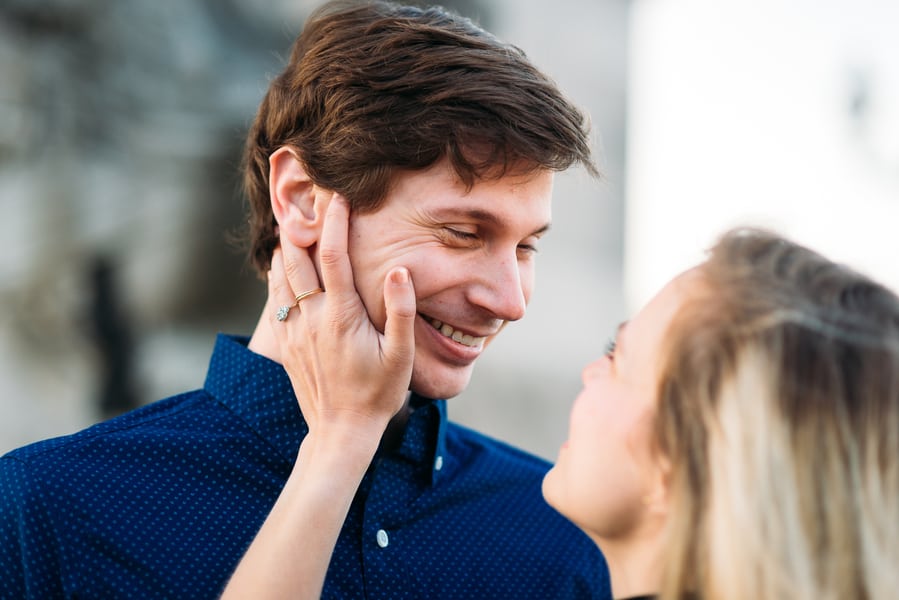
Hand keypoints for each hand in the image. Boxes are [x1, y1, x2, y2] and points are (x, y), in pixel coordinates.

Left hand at [268, 193, 415, 450]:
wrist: (341, 431)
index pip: (332, 256)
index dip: (333, 223)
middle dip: (301, 226)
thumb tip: (399, 270)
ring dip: (286, 249)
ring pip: (280, 277)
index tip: (337, 198)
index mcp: (341, 316)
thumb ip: (400, 311)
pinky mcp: (286, 344)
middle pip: (296, 259)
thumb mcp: (400, 356)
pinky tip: (282, 266)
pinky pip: (275, 300)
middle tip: (306, 201)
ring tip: (292, 225)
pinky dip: (277, 276)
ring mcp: (295, 331)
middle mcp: (312, 318)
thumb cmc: (378, 393)